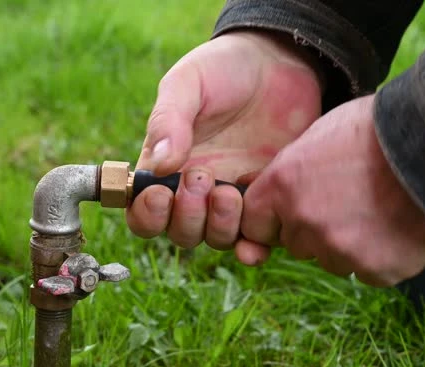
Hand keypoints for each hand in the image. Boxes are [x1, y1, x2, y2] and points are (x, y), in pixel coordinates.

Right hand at [126, 30, 322, 263]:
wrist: (281, 60)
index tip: (162, 193)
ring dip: (219, 226)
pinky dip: (253, 247)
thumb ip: (169, 121)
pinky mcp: (267, 199)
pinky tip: (258, 235)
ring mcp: (232, 197)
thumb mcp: (189, 83)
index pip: (142, 210)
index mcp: (165, 165)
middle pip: (179, 232)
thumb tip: (158, 166)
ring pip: (215, 238)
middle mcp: (195, 189)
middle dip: (187, 216)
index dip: (147, 214)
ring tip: (230, 192)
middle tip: (202, 180)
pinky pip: (256, 239)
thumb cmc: (225, 68)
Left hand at [241, 94, 424, 285]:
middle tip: (348, 201)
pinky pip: (367, 272)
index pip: (254, 223)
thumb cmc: (380, 127)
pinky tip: (398, 227)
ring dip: (347, 244)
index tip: (289, 212)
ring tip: (378, 210)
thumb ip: (289, 168)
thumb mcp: (319, 134)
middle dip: (314, 228)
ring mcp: (340, 251)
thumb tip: (264, 186)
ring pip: (331, 259)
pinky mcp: (377, 271)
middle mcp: (305, 224)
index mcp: (284, 187)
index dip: (272, 218)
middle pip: (295, 243)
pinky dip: (380, 257)